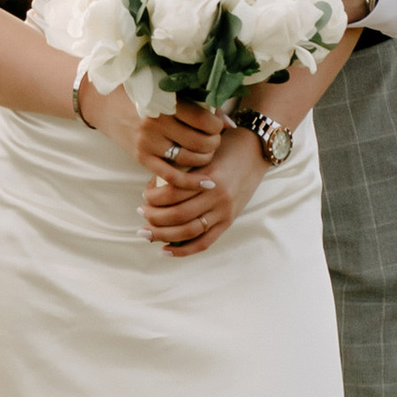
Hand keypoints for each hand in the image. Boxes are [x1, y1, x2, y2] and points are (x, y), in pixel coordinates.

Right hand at [85, 85, 226, 177]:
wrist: (105, 104)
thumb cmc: (142, 94)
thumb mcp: (166, 91)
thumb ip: (197, 103)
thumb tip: (229, 123)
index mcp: (165, 102)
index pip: (204, 120)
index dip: (217, 125)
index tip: (216, 125)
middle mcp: (156, 123)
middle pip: (200, 142)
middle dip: (213, 143)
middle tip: (213, 140)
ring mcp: (148, 143)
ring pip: (190, 159)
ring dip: (205, 159)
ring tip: (205, 153)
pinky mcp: (142, 158)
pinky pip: (172, 175)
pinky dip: (191, 182)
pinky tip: (205, 182)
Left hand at [146, 125, 246, 257]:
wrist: (256, 151)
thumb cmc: (226, 146)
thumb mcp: (203, 152)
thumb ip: (184, 168)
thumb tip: (154, 185)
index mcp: (208, 177)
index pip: (173, 193)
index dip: (153, 197)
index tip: (144, 194)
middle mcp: (217, 197)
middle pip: (178, 215)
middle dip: (154, 217)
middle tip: (140, 212)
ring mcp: (224, 212)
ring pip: (189, 232)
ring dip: (163, 235)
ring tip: (146, 232)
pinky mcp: (229, 222)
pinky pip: (205, 242)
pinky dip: (184, 250)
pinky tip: (165, 250)